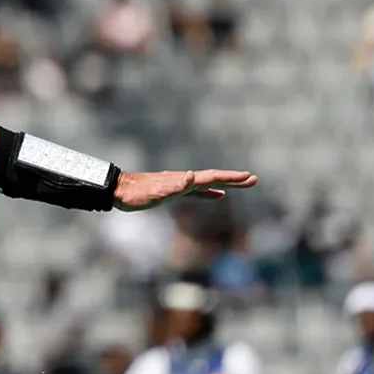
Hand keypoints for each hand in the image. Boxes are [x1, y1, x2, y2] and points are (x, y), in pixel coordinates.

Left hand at [114, 170, 256, 209]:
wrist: (119, 190)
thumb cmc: (137, 193)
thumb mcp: (156, 191)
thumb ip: (176, 186)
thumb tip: (193, 176)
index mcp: (184, 180)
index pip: (212, 177)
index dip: (231, 178)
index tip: (249, 177)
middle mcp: (185, 180)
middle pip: (215, 178)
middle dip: (235, 180)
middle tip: (254, 179)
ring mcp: (180, 185)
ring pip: (208, 184)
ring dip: (225, 185)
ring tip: (240, 185)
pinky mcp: (173, 192)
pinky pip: (197, 193)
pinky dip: (209, 194)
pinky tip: (216, 197)